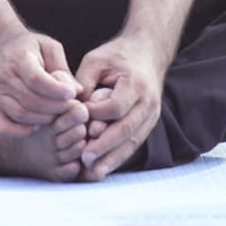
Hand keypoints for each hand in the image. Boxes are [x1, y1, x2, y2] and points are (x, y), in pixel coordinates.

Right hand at [0, 30, 78, 136]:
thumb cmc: (30, 47)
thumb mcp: (49, 47)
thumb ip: (62, 68)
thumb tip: (77, 91)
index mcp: (19, 59)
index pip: (36, 79)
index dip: (56, 90)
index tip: (71, 94)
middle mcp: (4, 77)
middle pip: (31, 100)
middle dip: (55, 107)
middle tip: (70, 107)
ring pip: (21, 114)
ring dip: (43, 119)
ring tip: (57, 115)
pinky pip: (5, 127)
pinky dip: (22, 131)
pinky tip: (37, 126)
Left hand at [74, 35, 165, 179]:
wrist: (147, 52)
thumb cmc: (117, 55)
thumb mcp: (96, 61)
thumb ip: (84, 84)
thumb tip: (73, 110)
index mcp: (135, 83)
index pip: (116, 106)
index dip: (97, 116)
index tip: (80, 122)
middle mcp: (148, 101)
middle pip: (126, 129)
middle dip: (104, 146)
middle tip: (85, 159)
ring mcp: (152, 114)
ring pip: (132, 142)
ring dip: (112, 159)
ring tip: (94, 172)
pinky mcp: (149, 123)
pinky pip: (134, 143)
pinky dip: (118, 156)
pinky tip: (104, 167)